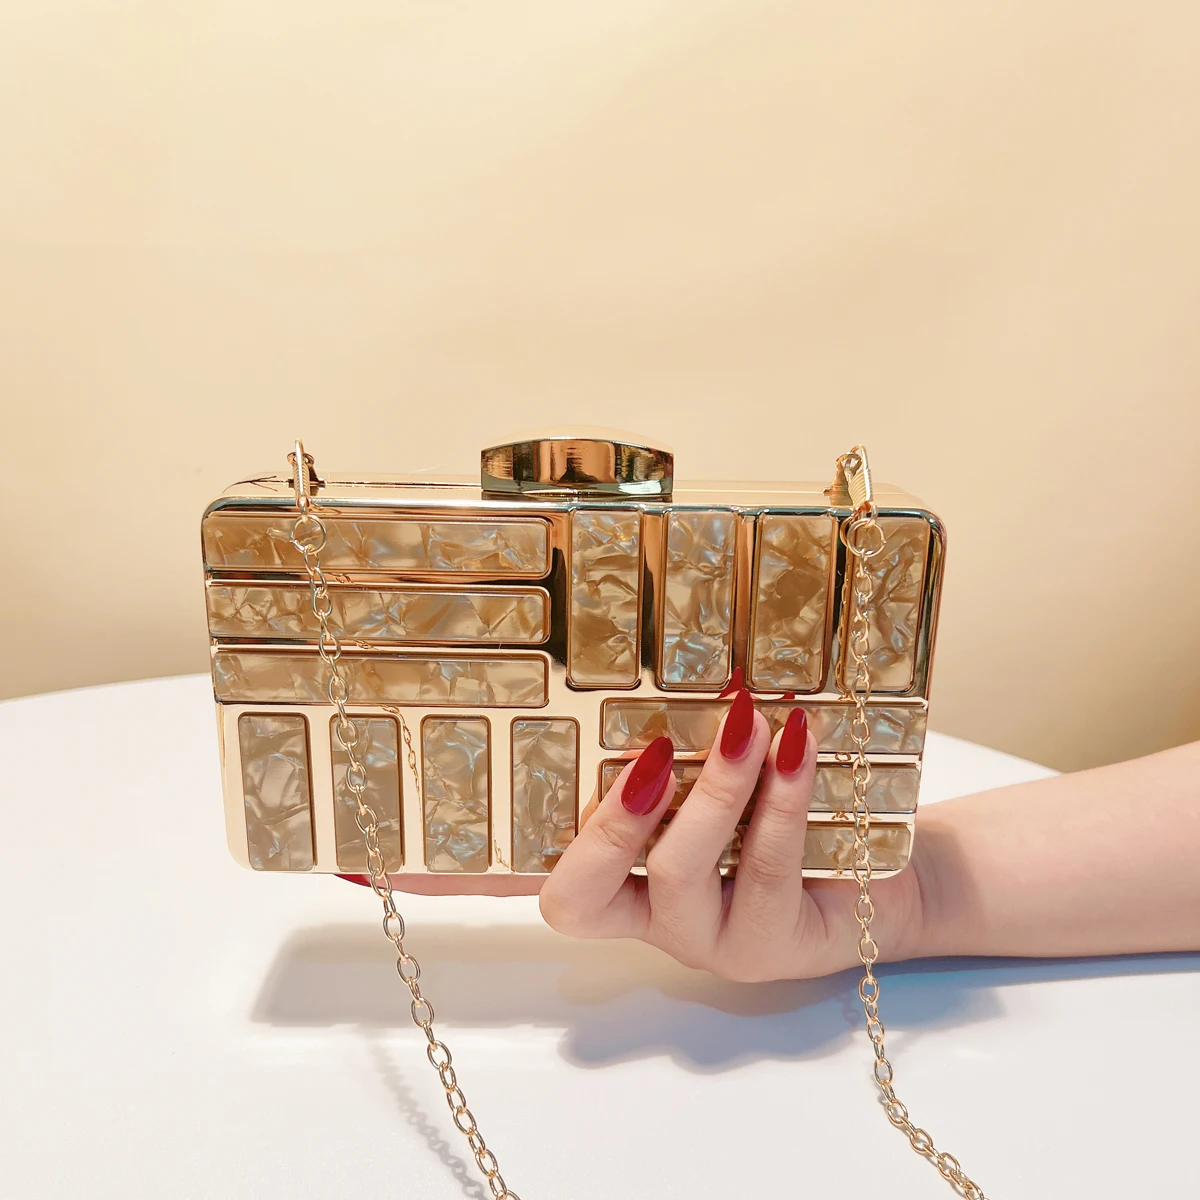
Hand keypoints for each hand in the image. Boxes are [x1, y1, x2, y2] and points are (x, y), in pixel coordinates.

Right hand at [538, 690, 927, 981]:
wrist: (885, 875)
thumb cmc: (783, 816)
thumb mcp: (720, 785)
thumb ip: (681, 756)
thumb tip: (667, 676)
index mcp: (627, 888)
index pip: (554, 890)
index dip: (510, 868)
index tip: (476, 832)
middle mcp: (657, 923)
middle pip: (588, 896)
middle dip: (611, 818)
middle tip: (655, 752)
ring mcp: (713, 943)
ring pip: (681, 874)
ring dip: (712, 789)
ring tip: (748, 721)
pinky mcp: (775, 946)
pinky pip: (768, 869)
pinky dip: (781, 797)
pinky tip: (797, 744)